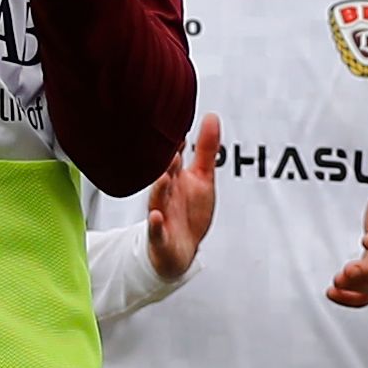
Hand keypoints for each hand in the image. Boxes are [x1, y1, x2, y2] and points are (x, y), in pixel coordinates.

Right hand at [141, 114, 222, 283]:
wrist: (179, 250)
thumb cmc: (189, 211)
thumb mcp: (203, 178)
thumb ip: (206, 149)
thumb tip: (212, 117)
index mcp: (174, 176)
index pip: (173, 154)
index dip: (175, 140)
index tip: (175, 121)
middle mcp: (164, 192)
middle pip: (163, 173)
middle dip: (166, 162)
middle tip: (170, 147)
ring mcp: (160, 212)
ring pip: (157, 198)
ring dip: (159, 188)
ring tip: (163, 177)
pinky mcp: (160, 236)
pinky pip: (155, 230)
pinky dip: (155, 224)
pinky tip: (155, 217)